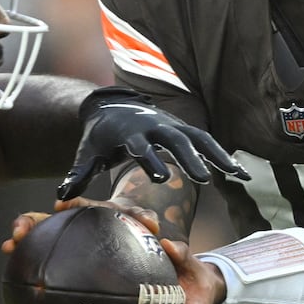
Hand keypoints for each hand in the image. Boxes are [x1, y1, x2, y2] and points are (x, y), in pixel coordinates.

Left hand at [57, 87, 247, 199]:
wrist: (113, 108)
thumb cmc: (100, 137)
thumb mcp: (87, 152)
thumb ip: (78, 174)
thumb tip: (61, 195)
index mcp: (130, 132)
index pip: (141, 146)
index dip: (151, 159)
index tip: (161, 176)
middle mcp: (155, 126)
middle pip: (175, 141)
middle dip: (189, 158)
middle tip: (203, 179)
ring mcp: (173, 126)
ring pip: (198, 139)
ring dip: (216, 156)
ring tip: (235, 175)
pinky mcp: (185, 129)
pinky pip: (208, 142)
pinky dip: (224, 156)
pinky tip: (242, 174)